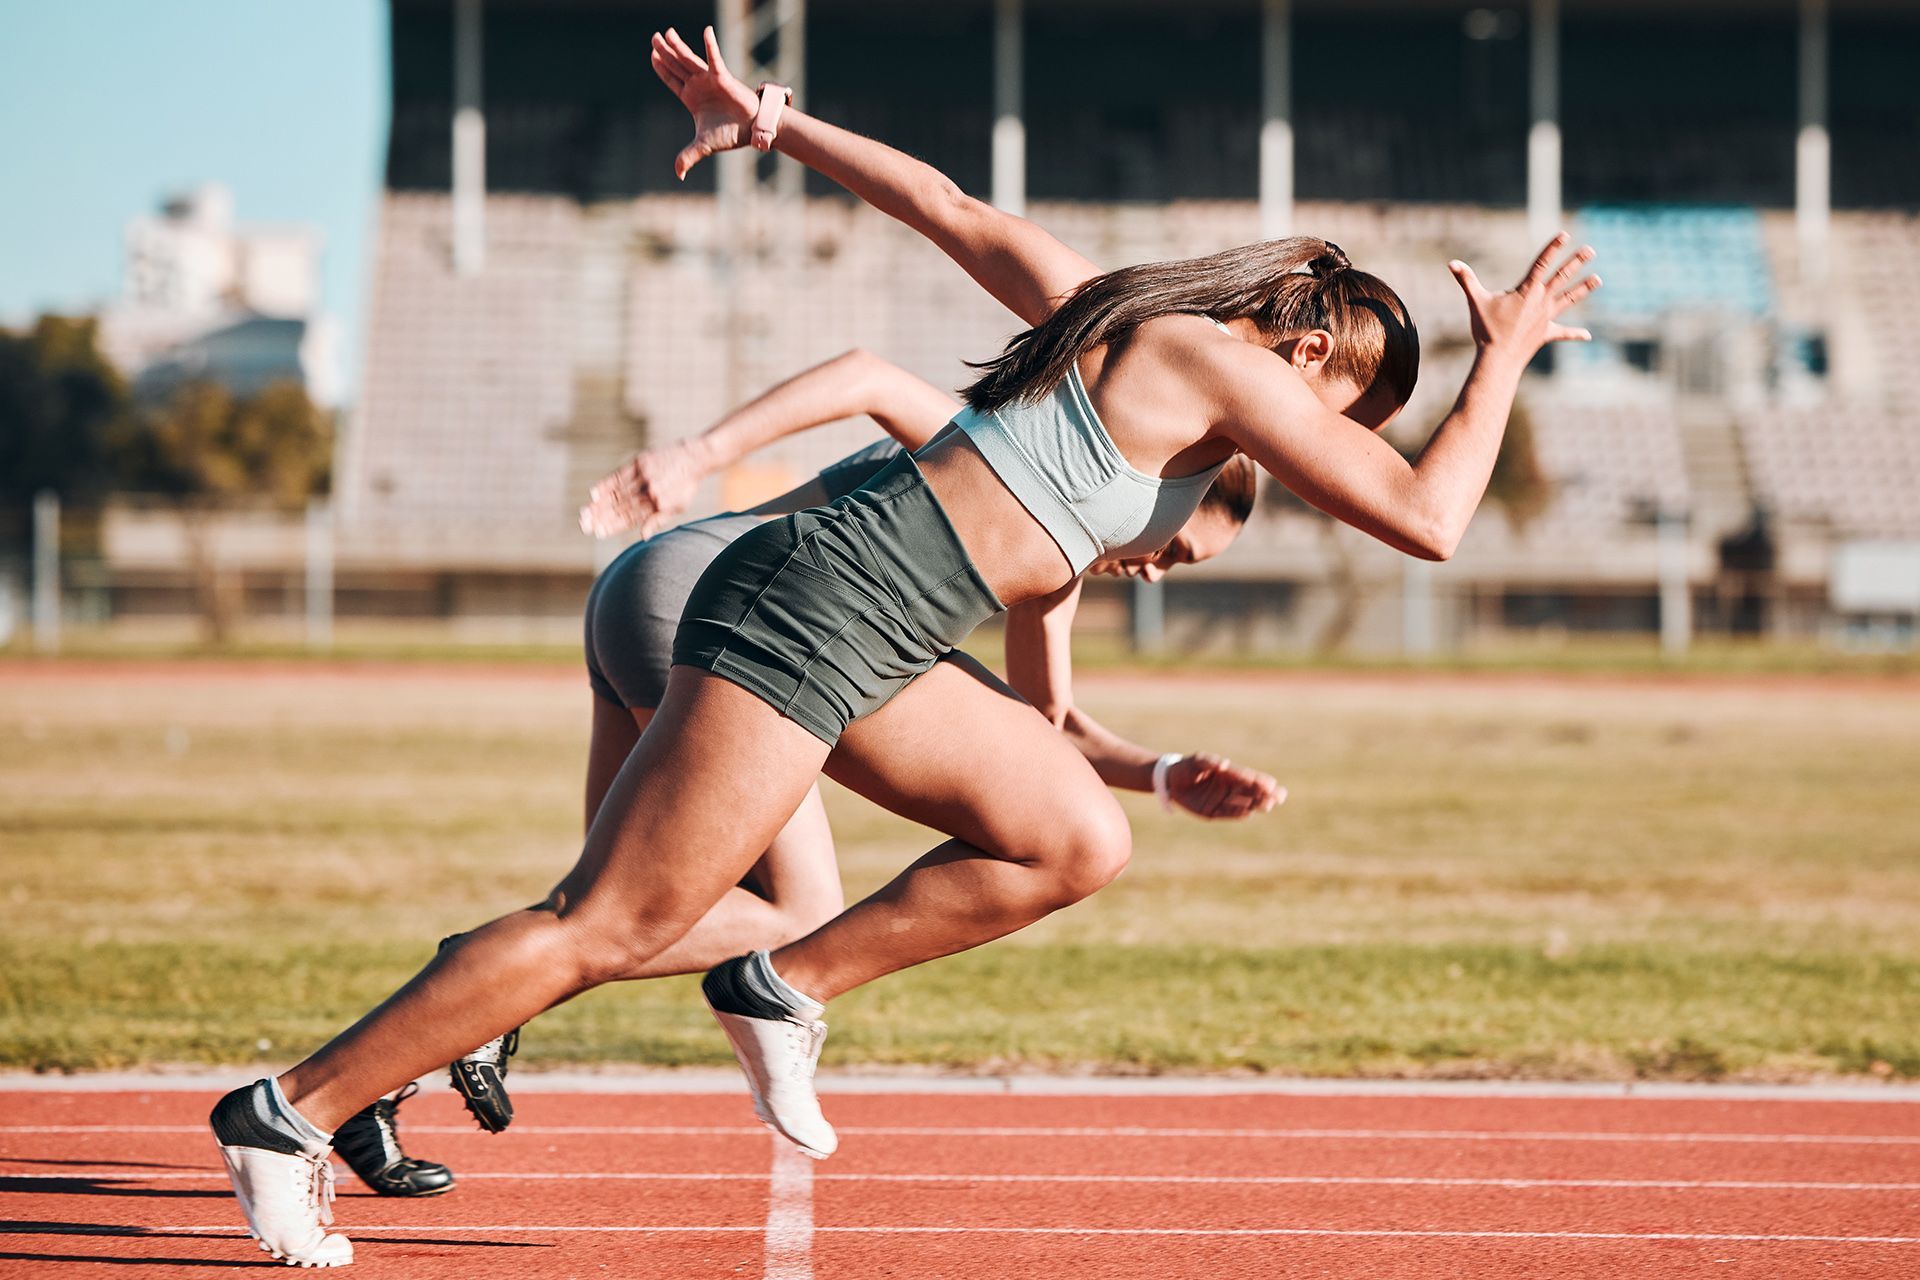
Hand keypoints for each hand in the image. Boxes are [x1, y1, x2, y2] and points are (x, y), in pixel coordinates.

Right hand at [579, 439, 710, 538]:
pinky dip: (606, 484)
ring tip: (584, 514)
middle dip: (601, 518)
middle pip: (621, 507)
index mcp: (659, 505)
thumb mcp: (677, 507)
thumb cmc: (685, 486)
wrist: (695, 457)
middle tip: (584, 526)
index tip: (598, 533)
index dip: (614, 526)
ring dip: (599, 505)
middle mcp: (651, 491)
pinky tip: (594, 493)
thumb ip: (658, 521)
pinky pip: (620, 475)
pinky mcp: (641, 462)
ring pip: (617, 493)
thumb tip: (643, 537)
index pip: (632, 519)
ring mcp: (645, 476)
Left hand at [651, 26, 757, 179]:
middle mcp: (698, 86)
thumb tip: (678, 174)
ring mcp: (709, 80)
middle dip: (663, 52)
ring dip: (677, 46)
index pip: (671, 80)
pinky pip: (714, 59)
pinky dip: (710, 45)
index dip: (661, 69)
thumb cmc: (730, 135)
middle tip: (653, 38)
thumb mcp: (704, 146)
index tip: (652, 56)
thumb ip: (688, 156)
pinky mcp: (723, 77)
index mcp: (691, 98)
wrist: (753, 131)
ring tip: (666, 33)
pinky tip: (706, 31)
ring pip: (689, 59)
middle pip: (676, 65)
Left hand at [1166, 753, 1285, 820]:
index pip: (1248, 778)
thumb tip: (1224, 764)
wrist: (1171, 781)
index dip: (1260, 781)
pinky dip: (1239, 813)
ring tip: (1268, 805)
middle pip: (1252, 792)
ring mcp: (1223, 800)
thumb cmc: (1187, 767)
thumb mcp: (1196, 761)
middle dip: (1265, 794)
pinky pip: (1229, 814)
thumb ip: (1209, 762)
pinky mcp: (1214, 812)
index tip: (1272, 784)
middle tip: (1278, 797)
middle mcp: (1230, 788)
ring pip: (1244, 804)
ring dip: (1256, 804)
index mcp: (1229, 774)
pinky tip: (1249, 812)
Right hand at [1448, 232, 1599, 354]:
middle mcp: (1541, 301)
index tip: (1565, 234)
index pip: (1542, 263)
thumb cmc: (1486, 330)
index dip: (1553, 247)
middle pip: (1562, 277)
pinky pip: (1562, 333)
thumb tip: (1451, 263)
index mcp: (1527, 290)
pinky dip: (1574, 334)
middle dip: (1576, 262)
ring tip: (1599, 279)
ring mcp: (1546, 317)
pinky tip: (1587, 335)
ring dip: (1583, 288)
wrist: (1498, 359)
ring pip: (1569, 299)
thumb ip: (1466, 280)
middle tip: (1590, 250)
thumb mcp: (1475, 301)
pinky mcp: (1546, 334)